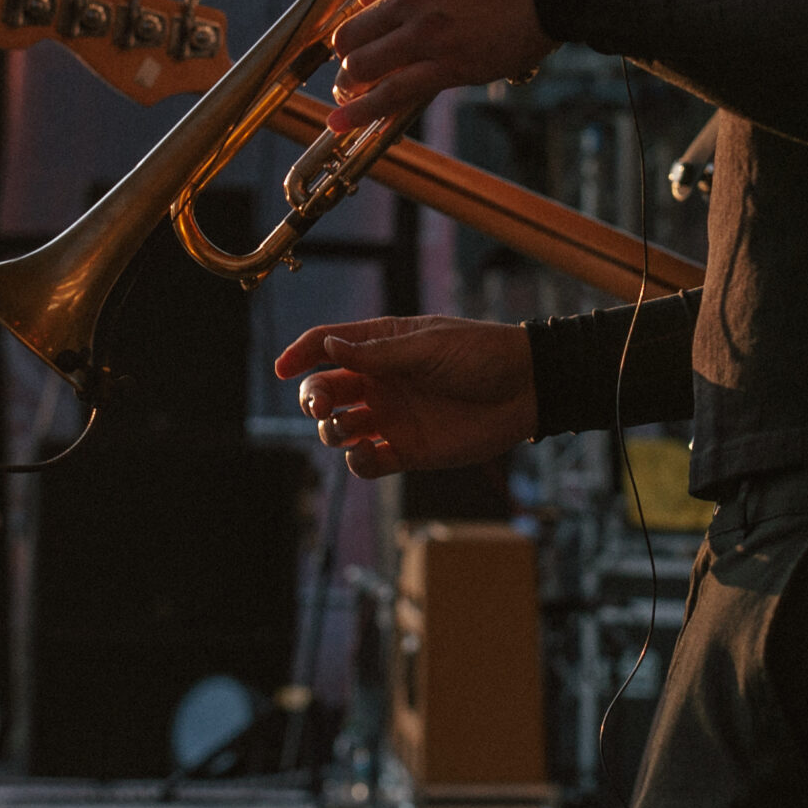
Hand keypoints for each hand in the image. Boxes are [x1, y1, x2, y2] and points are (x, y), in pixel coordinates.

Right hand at [271, 316, 534, 480]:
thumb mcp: (428, 346)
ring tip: (346, 428)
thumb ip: (377, 353)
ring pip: (339, 429)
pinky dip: (358, 462)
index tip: (282, 368)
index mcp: (382, 345)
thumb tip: (328, 346)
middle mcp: (380, 382)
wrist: (526, 390)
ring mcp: (392, 417)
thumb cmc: (481, 355)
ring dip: (332, 431)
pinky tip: (369, 454)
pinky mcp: (408, 450)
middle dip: (313, 398)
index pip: (328, 346)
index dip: (301, 354)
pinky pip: (368, 462)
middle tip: (321, 406)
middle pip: (325, 390)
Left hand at [321, 0, 559, 131]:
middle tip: (358, 53)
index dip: (370, 0)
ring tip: (346, 89)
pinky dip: (361, 110)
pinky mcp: (448, 65)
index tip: (378, 10)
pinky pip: (391, 93)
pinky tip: (339, 120)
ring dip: (355, 75)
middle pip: (356, 27)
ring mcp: (425, 32)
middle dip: (354, 41)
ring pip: (365, 62)